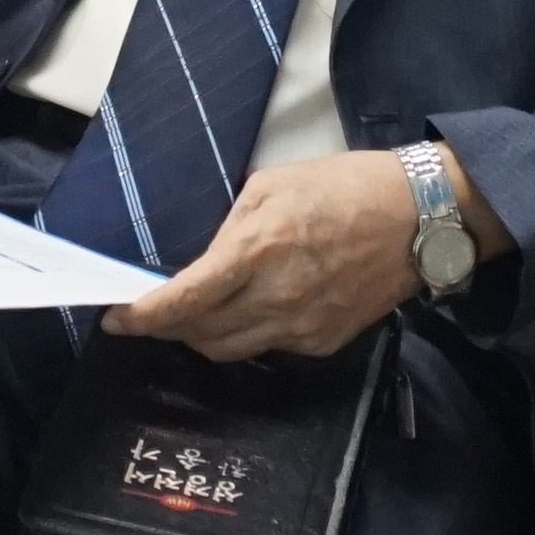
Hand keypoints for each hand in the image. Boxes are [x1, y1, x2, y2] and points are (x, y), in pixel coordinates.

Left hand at [108, 146, 468, 362]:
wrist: (419, 217)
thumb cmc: (343, 186)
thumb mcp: (271, 184)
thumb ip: (230, 226)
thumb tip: (198, 259)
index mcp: (256, 250)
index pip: (183, 300)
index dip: (143, 317)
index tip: (116, 319)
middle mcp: (275, 298)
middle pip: (199, 334)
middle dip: (166, 327)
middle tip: (151, 312)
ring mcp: (302, 327)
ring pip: (229, 351)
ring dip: (202, 336)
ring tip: (194, 314)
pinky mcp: (324, 342)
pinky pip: (268, 349)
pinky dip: (248, 334)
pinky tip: (251, 309)